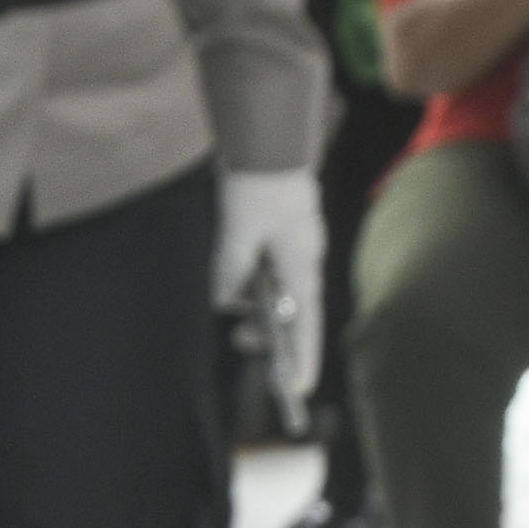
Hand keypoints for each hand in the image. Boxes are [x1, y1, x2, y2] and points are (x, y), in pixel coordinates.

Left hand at [213, 166, 324, 419]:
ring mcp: (292, 243)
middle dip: (267, 328)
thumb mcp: (238, 233)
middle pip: (289, 309)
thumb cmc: (259, 183)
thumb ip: (229, 271)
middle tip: (241, 340)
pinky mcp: (278, 229)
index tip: (294, 389)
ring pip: (274, 286)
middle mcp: (302, 258)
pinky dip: (249, 274)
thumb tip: (224, 300)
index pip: (305, 325)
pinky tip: (230, 268)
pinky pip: (266, 264)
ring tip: (227, 294)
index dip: (300, 359)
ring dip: (252, 296)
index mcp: (301, 265)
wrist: (266, 138)